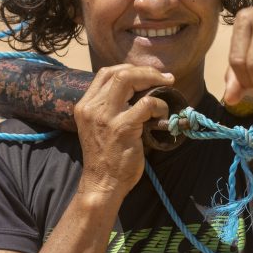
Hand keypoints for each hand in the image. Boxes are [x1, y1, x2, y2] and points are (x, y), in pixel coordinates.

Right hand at [73, 65, 172, 197]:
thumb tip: (139, 91)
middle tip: (164, 77)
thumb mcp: (99, 127)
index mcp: (85, 106)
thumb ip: (111, 108)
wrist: (102, 184)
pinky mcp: (122, 127)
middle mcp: (92, 107)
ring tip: (167, 86)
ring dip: (152, 79)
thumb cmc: (106, 157)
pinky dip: (159, 105)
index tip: (147, 74)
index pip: (105, 73)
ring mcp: (105, 116)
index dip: (129, 69)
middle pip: (118, 72)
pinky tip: (163, 114)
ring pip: (128, 79)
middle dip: (145, 70)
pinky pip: (146, 104)